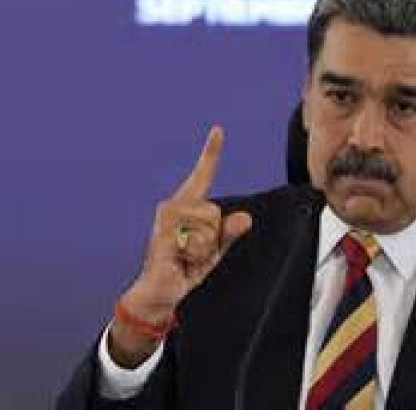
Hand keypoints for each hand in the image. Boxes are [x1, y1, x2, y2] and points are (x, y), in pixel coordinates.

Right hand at [109, 126, 251, 366]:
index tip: (219, 130)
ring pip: (209, 225)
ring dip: (205, 247)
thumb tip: (246, 218)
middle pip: (216, 212)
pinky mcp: (163, 231)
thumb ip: (230, 234)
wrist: (162, 291)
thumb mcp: (216, 249)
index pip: (203, 174)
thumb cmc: (187, 265)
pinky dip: (196, 256)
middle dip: (215, 237)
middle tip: (195, 250)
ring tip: (186, 255)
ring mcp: (166, 216)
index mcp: (189, 204)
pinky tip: (179, 259)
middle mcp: (175, 204)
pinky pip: (199, 240)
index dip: (211, 152)